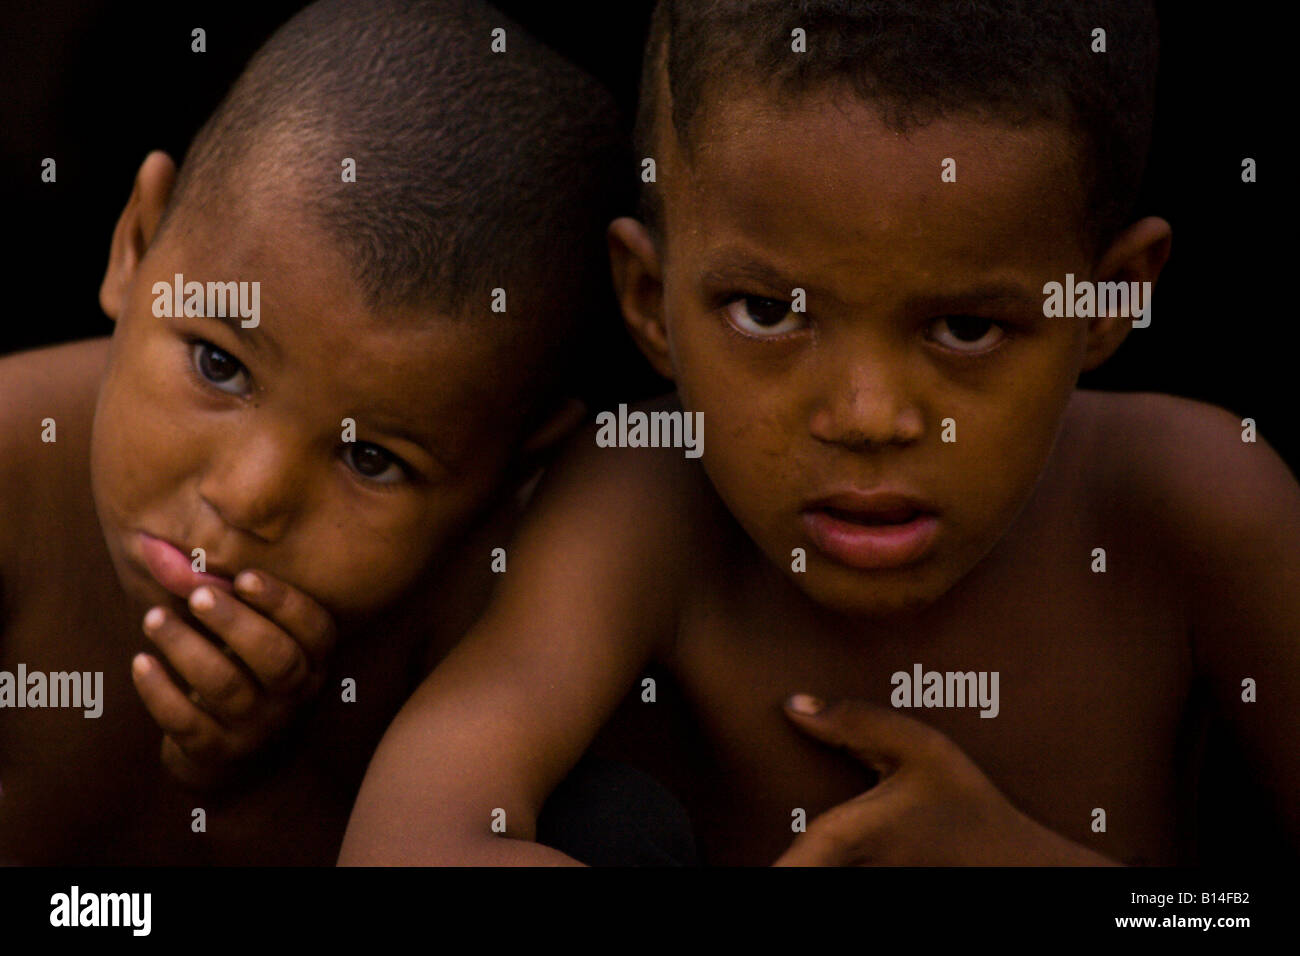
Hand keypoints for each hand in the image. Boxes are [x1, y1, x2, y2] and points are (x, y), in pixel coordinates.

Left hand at [131, 570, 337, 789]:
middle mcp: (295, 695)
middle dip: (234, 622)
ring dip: (186, 647)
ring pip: (227, 686)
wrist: (235, 755)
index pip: (315, 630)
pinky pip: (187, 723)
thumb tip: (158, 549)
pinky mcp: (217, 751)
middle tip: (195, 596)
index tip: (244, 576)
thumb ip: (213, 590)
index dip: (282, 602)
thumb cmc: (241, 669)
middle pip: (274, 658)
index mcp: (313, 660)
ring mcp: (258, 728)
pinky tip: (140, 662)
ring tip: (153, 618)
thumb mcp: (245, 633)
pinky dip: (159, 691)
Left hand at [774, 694, 1117, 865]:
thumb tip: (793, 705)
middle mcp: (849, 872)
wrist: (1015, 865)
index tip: (736, 864)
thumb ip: (856, 722)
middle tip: (744, 847)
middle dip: (777, 859)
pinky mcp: (873, 889)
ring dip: (796, 858)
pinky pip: (832, 874)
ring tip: (774, 844)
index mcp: (848, 836)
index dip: (768, 868)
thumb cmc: (968, 806)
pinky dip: (816, 862)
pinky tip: (810, 849)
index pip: (786, 867)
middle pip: (794, 870)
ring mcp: (864, 888)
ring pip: (813, 871)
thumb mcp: (921, 749)